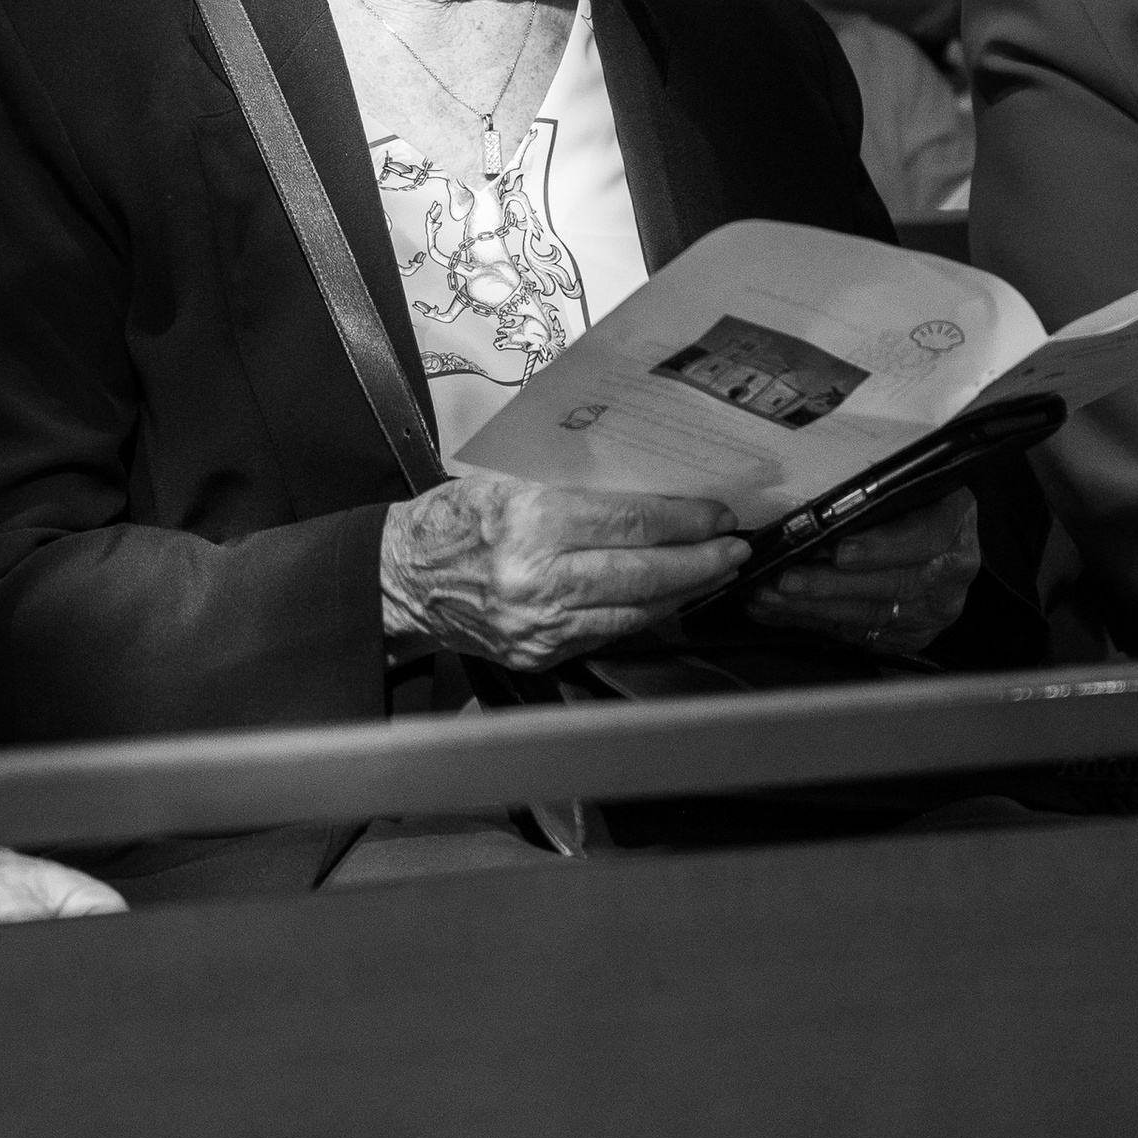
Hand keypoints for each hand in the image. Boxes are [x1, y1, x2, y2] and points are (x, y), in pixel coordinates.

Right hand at [380, 473, 746, 667]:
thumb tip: (651, 494)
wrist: (400, 579)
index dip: (684, 520)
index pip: (630, 521)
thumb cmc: (453, 518)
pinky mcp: (539, 654)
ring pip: (634, 609)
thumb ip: (573, 490)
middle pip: (643, 571)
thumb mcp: (507, 483)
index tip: (719, 515)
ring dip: (683, 592)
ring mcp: (540, 624)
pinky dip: (643, 615)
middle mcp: (537, 578)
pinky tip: (666, 599)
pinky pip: (608, 633)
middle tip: (736, 549)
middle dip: (700, 561)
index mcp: (529, 522)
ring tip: (715, 574)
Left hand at [746, 484, 978, 653]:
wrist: (939, 538)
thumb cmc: (909, 501)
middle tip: (784, 579)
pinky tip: (779, 612)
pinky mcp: (910, 635)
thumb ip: (871, 491)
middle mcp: (950, 574)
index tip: (839, 551)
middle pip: (890, 584)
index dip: (880, 547)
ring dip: (813, 607)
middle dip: (830, 584)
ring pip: (870, 614)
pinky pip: (858, 633)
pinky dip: (813, 622)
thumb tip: (810, 497)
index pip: (923, 538)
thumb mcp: (903, 483)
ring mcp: (933, 610)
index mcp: (954, 525)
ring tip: (769, 596)